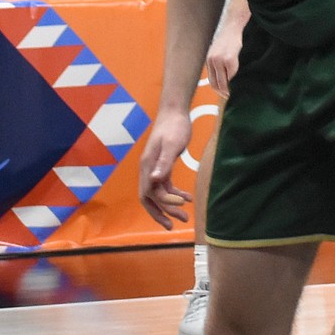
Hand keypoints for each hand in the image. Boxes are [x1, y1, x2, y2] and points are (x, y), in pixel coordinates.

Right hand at [139, 109, 192, 227]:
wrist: (175, 111)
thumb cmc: (174, 126)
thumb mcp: (172, 144)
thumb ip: (164, 162)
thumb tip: (154, 180)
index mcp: (147, 166)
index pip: (150, 193)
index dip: (164, 203)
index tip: (181, 205)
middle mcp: (148, 169)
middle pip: (150, 199)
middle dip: (162, 212)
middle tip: (177, 224)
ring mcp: (154, 168)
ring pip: (158, 194)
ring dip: (170, 205)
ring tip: (185, 216)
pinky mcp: (162, 165)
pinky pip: (165, 185)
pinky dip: (175, 193)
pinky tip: (187, 197)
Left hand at [206, 19, 243, 97]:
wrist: (233, 24)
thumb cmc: (229, 37)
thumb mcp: (219, 50)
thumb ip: (218, 63)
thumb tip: (223, 77)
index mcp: (209, 60)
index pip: (212, 81)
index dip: (218, 90)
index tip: (225, 93)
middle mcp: (212, 61)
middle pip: (216, 84)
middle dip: (224, 92)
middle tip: (231, 95)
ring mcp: (220, 60)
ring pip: (224, 82)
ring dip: (230, 88)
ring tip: (236, 90)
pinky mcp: (229, 59)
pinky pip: (232, 74)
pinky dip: (236, 79)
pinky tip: (240, 79)